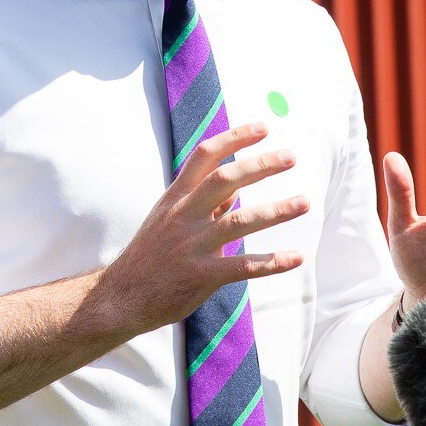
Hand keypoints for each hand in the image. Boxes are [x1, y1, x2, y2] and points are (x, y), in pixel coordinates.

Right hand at [98, 123, 309, 333]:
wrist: (120, 296)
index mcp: (176, 197)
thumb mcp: (169, 218)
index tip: (264, 128)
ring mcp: (192, 246)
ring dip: (276, 210)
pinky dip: (271, 262)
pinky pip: (242, 267)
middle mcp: (183, 216)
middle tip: (291, 157)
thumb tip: (238, 188)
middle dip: (260, 165)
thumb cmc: (150, 254)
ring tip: (304, 202)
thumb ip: (204, 204)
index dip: (235, 138)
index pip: (205, 155)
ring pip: (238, 222)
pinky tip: (296, 257)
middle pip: (225, 180)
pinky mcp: (200, 277)